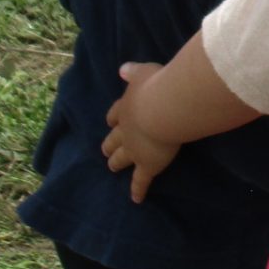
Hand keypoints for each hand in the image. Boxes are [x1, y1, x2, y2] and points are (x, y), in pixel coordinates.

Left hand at [103, 62, 180, 201]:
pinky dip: (137, 190)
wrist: (164, 109)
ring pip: (121, 158)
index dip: (113, 118)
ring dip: (116, 162)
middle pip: (114, 139)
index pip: (116, 114)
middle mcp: (126, 130)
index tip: (111, 121)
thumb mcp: (145, 72)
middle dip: (109, 144)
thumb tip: (122, 69)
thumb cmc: (158, 86)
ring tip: (112, 167)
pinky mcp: (147, 165)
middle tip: (105, 150)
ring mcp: (134, 149)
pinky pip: (141, 180)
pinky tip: (136, 199)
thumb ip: (133, 72)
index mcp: (126, 107)